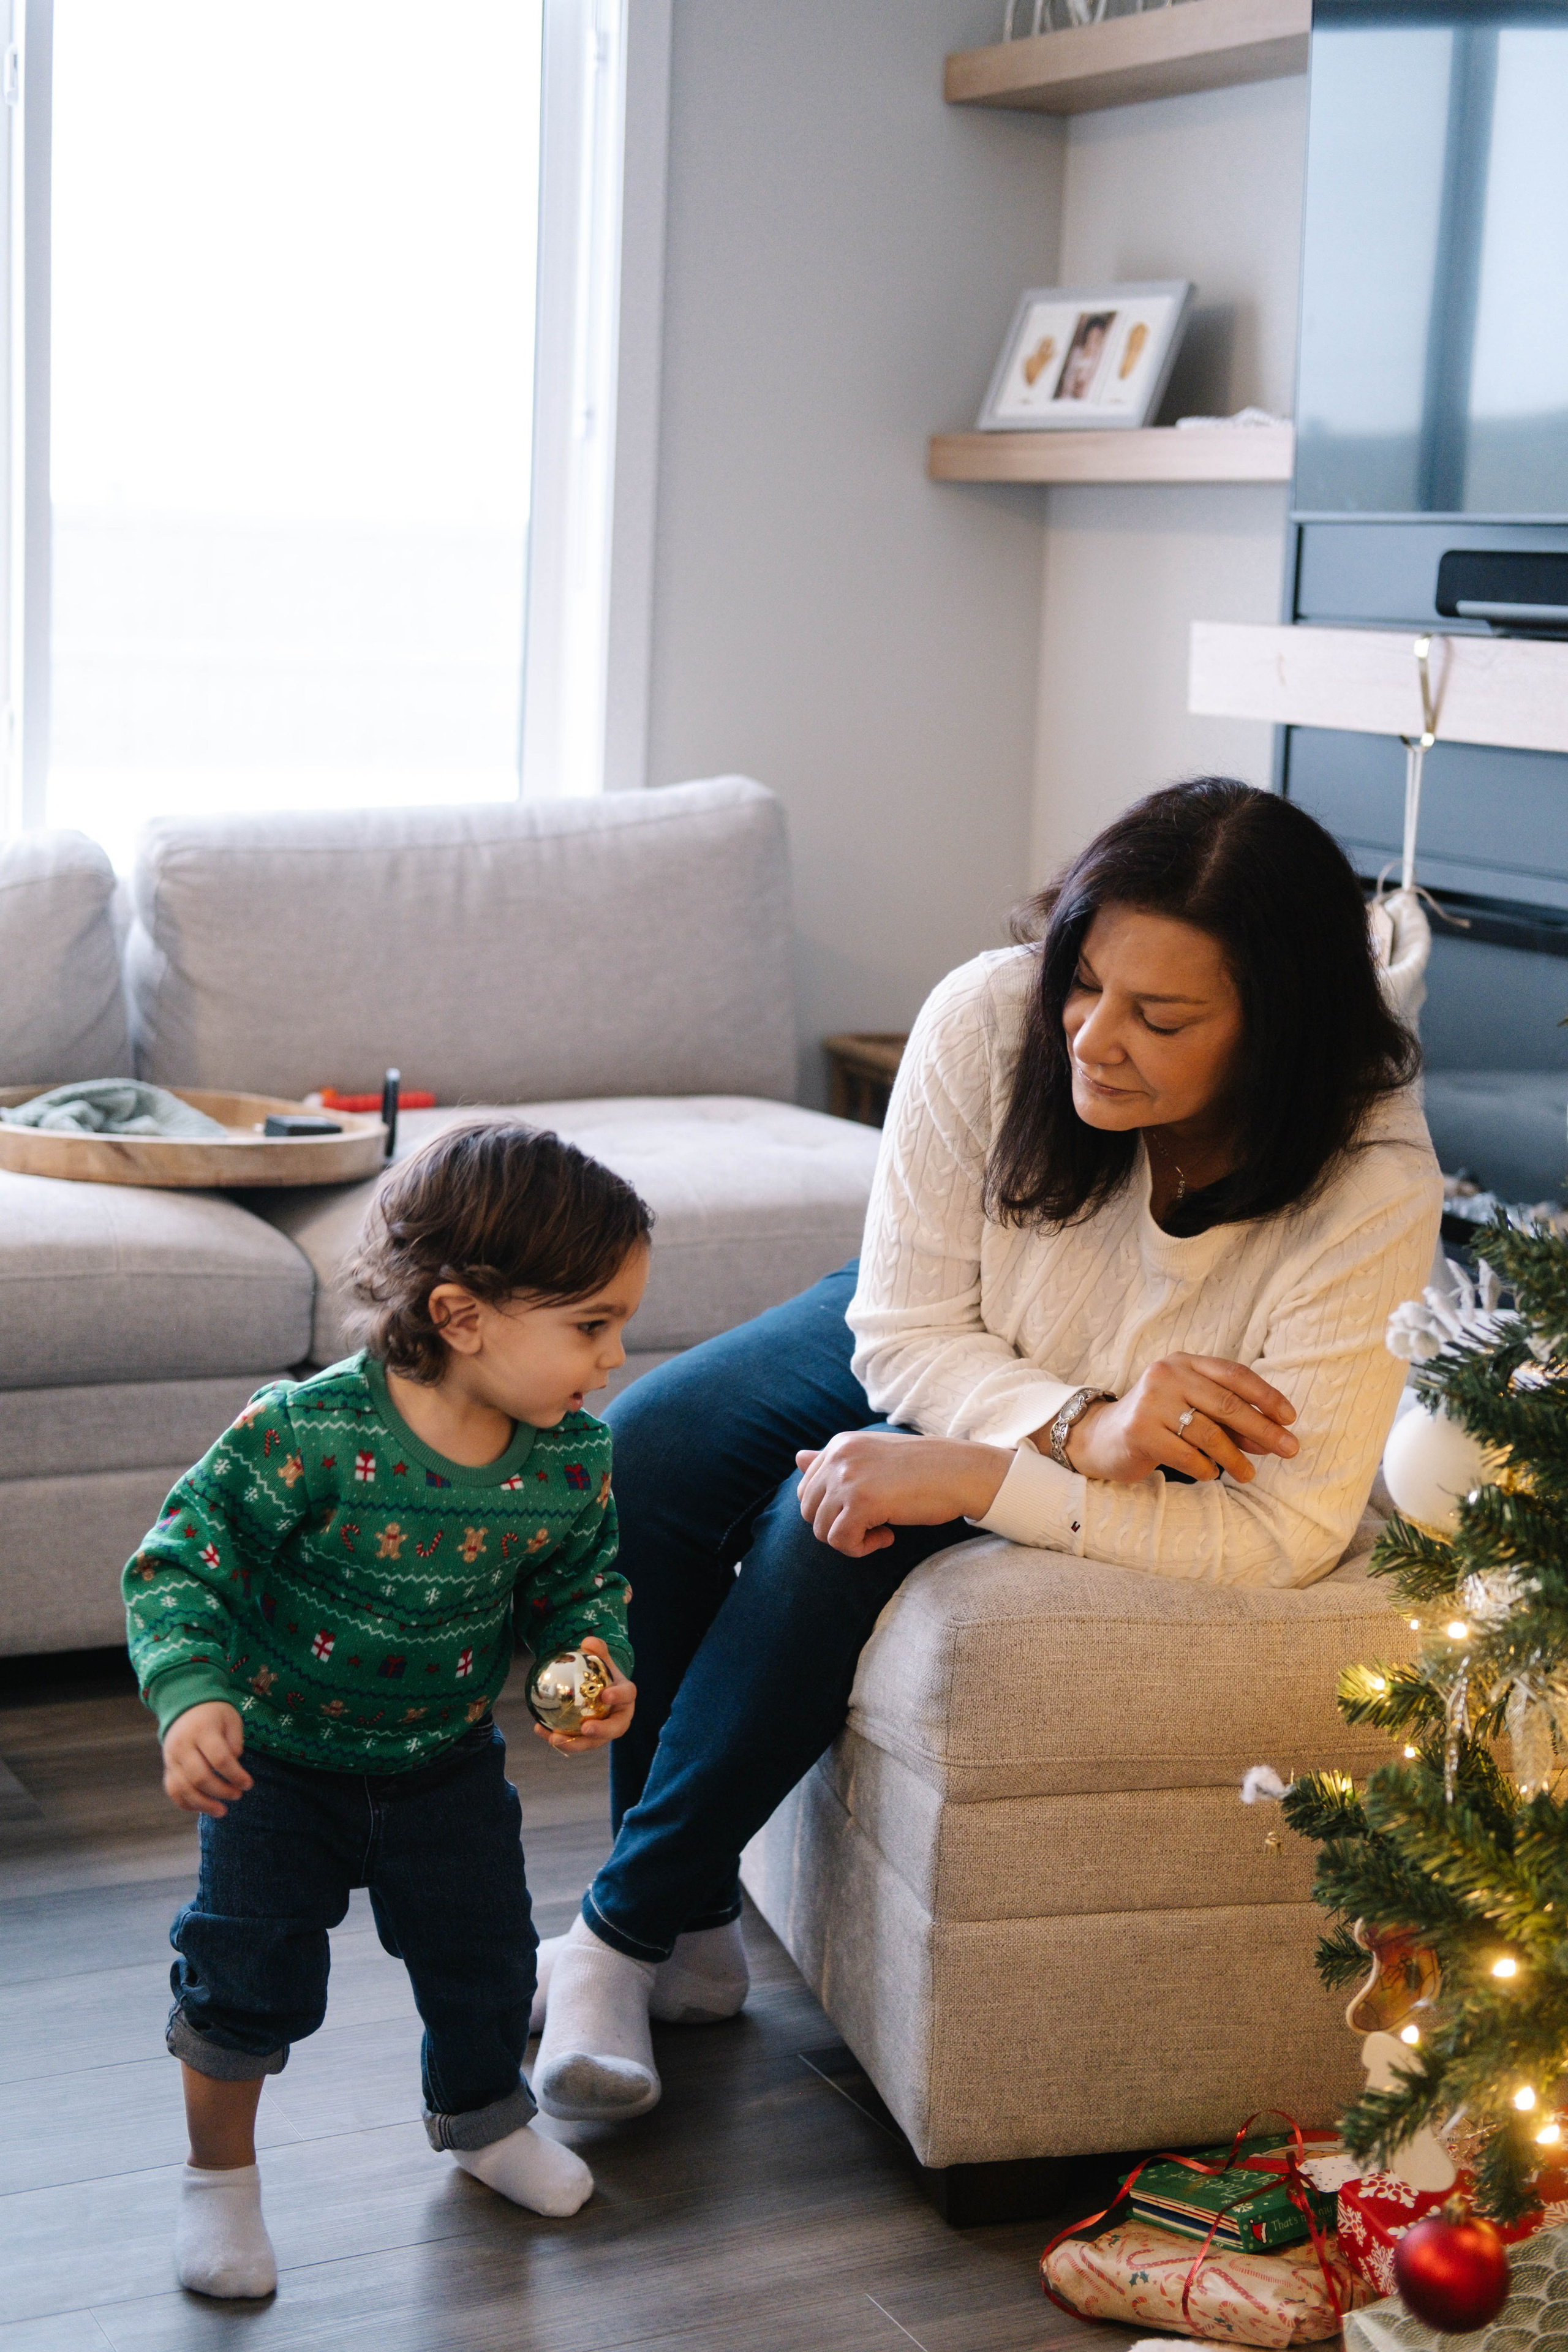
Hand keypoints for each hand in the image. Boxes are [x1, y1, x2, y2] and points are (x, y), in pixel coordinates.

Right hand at [162, 1701, 251, 1817]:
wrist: (185, 1706)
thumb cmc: (214, 1714)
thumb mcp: (231, 1718)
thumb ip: (235, 1740)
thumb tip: (235, 1764)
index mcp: (202, 1730)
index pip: (219, 1759)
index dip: (235, 1775)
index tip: (248, 1784)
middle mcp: (183, 1746)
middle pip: (200, 1777)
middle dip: (221, 1791)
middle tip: (238, 1795)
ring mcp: (171, 1758)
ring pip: (183, 1788)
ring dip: (204, 1804)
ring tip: (222, 1811)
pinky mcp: (167, 1767)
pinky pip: (173, 1791)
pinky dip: (186, 1803)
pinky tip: (202, 1809)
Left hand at [532, 1637, 635, 1754]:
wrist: (597, 1691)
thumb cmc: (601, 1674)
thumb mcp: (600, 1659)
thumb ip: (597, 1650)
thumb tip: (588, 1642)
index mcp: (625, 1697)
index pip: (627, 1695)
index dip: (619, 1696)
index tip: (606, 1695)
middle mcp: (619, 1718)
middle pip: (615, 1728)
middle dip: (601, 1731)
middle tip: (586, 1728)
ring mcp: (604, 1732)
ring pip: (592, 1742)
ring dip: (574, 1743)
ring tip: (554, 1738)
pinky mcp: (588, 1740)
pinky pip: (574, 1741)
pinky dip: (557, 1738)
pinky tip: (538, 1729)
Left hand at [794, 1430, 1012, 1557]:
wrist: (961, 1471)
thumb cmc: (923, 1468)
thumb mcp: (873, 1458)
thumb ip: (833, 1461)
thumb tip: (796, 1458)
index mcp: (839, 1445)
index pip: (806, 1490)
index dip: (833, 1510)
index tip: (867, 1509)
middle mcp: (838, 1458)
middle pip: (809, 1512)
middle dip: (838, 1526)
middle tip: (873, 1524)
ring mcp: (848, 1479)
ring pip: (822, 1530)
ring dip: (852, 1539)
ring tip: (883, 1529)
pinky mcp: (861, 1503)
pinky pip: (840, 1542)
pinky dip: (861, 1548)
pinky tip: (887, 1536)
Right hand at [1051, 1355, 1298, 1485]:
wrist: (1103, 1437)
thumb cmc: (1159, 1422)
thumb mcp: (1193, 1408)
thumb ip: (1229, 1418)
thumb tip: (1274, 1438)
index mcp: (1184, 1362)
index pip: (1234, 1374)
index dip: (1267, 1396)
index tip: (1290, 1418)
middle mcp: (1166, 1375)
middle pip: (1226, 1404)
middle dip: (1263, 1429)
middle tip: (1289, 1449)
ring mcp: (1150, 1403)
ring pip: (1209, 1433)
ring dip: (1236, 1458)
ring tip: (1249, 1475)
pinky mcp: (1140, 1432)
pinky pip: (1188, 1456)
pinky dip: (1207, 1469)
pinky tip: (1211, 1474)